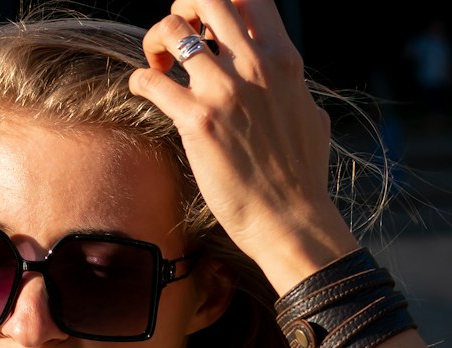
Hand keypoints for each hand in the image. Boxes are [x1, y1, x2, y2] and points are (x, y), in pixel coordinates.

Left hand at [129, 0, 358, 291]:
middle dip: (184, 8)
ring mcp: (224, 92)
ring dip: (156, 39)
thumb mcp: (312, 118)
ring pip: (172, 29)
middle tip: (177, 38)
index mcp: (283, 60)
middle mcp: (253, 66)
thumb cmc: (303, 181)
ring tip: (158, 64)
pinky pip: (151, 80)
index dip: (221, 4)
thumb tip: (292, 85)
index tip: (210, 26)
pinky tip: (142, 91)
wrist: (290, 222)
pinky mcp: (196, 122)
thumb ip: (294, 90)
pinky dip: (139, 79)